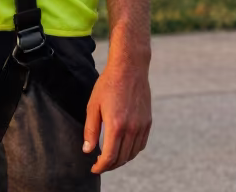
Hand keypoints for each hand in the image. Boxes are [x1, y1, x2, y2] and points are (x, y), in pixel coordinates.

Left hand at [82, 52, 151, 173]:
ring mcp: (141, 126)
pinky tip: (124, 148)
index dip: (101, 166)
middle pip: (121, 158)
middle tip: (100, 164)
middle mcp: (131, 128)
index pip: (110, 157)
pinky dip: (132, 151)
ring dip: (121, 160)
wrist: (129, 68)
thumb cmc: (108, 84)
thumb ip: (91, 130)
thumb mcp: (93, 105)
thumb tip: (88, 150)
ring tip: (111, 158)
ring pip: (132, 154)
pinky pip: (141, 145)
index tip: (94, 168)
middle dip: (110, 166)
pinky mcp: (148, 122)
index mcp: (116, 125)